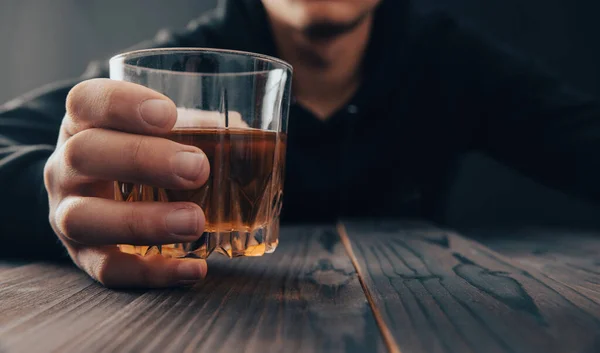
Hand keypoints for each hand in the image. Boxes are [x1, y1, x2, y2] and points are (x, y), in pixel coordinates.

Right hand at [44, 78, 209, 287]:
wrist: (102, 198)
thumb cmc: (143, 155)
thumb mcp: (159, 133)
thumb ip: (193, 126)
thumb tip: (240, 133)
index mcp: (84, 124)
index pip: (87, 101)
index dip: (122, 105)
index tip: (168, 114)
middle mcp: (67, 166)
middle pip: (84, 154)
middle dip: (142, 160)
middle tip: (197, 169)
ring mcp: (68, 213)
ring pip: (84, 218)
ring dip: (143, 222)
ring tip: (194, 223)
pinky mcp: (85, 257)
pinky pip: (108, 270)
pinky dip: (153, 273)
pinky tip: (194, 269)